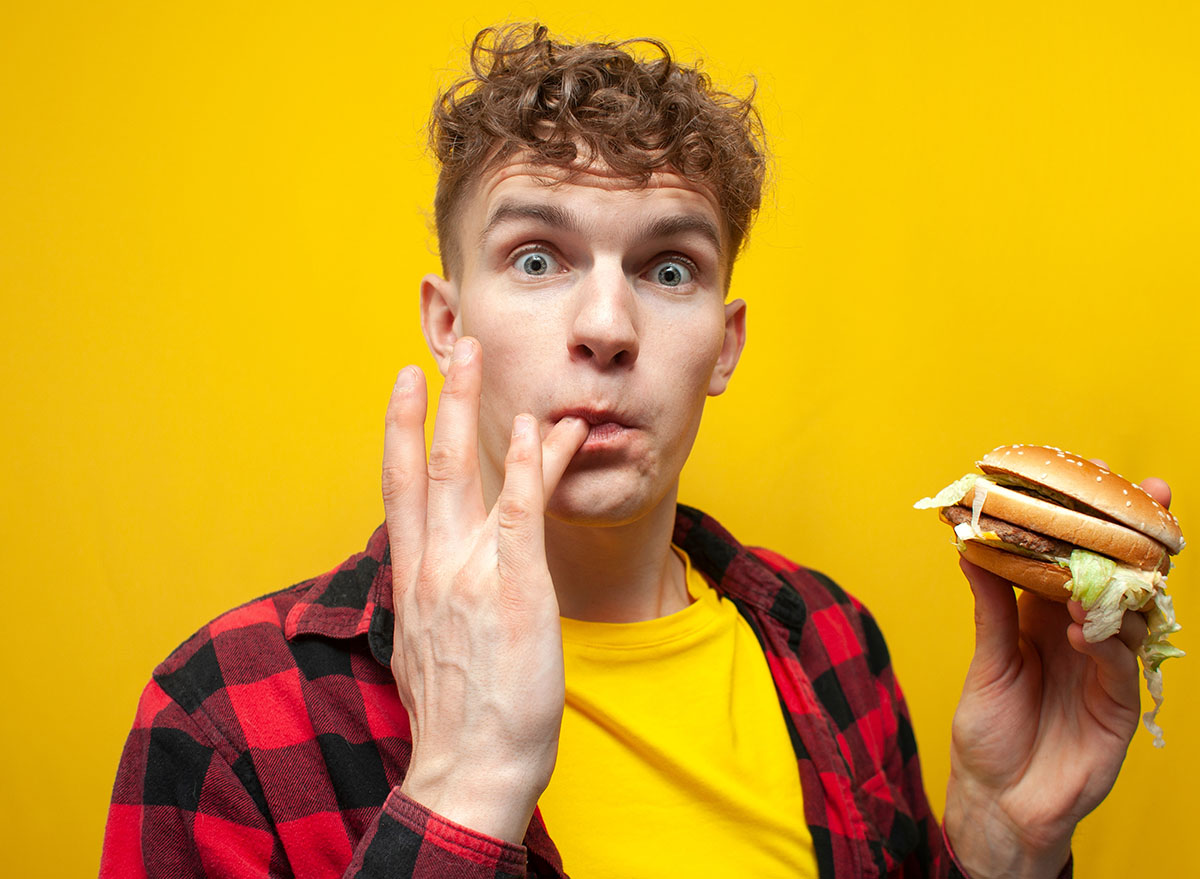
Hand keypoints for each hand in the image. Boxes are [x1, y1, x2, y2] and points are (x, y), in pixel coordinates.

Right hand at [381, 337, 586, 843]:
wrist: (468, 769)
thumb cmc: (457, 717)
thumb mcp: (425, 650)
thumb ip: (430, 603)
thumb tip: (437, 580)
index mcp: (411, 580)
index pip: (398, 490)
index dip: (399, 433)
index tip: (404, 389)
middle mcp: (432, 566)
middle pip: (425, 466)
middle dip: (434, 402)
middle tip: (444, 350)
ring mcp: (469, 572)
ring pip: (463, 472)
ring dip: (472, 409)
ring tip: (479, 360)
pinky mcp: (513, 586)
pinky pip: (519, 510)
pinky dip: (528, 464)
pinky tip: (536, 428)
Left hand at [944, 471, 1171, 877]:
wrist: (998, 799)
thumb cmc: (989, 730)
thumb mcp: (987, 660)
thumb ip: (990, 606)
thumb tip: (970, 543)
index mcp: (1047, 616)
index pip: (1076, 560)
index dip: (1090, 524)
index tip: (1103, 479)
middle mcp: (1083, 635)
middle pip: (1119, 578)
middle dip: (1136, 538)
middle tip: (1152, 496)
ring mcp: (1106, 669)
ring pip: (1132, 615)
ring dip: (1118, 589)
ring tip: (1090, 575)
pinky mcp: (1118, 707)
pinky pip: (1123, 666)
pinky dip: (1108, 643)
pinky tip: (1087, 630)